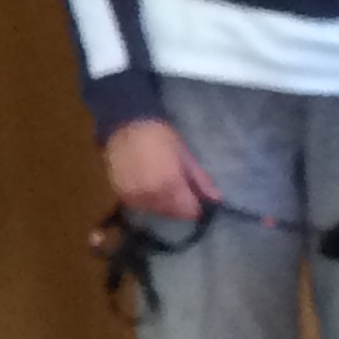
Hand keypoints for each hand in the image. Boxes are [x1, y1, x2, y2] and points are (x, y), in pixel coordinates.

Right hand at [102, 120, 220, 224]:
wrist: (124, 125)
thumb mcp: (184, 154)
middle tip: (184, 193)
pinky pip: (140, 205)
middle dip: (180, 206)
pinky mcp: (122, 195)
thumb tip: (217, 199)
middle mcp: (151, 196)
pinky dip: (148, 201)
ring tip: (166, 189)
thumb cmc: (159, 135)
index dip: (196, 207)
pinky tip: (151, 189)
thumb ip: (200, 179)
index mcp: (170, 185)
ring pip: (155, 210)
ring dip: (164, 205)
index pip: (188, 210)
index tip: (199, 201)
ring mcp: (134, 197)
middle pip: (172, 212)